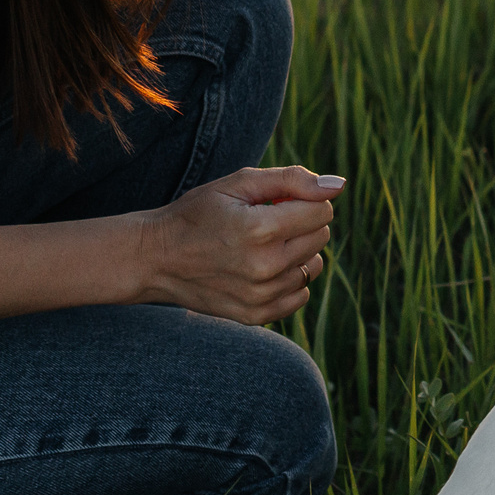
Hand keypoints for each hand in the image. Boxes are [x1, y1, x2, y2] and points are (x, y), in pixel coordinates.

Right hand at [136, 164, 341, 323]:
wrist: (156, 258)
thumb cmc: (198, 214)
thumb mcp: (239, 183)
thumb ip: (292, 180)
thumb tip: (339, 186)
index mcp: (260, 229)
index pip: (322, 212)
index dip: (304, 201)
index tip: (277, 201)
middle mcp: (265, 267)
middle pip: (320, 237)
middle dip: (301, 223)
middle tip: (264, 221)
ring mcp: (260, 296)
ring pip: (314, 266)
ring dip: (296, 252)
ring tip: (261, 246)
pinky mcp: (256, 315)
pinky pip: (301, 294)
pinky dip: (289, 279)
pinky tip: (261, 268)